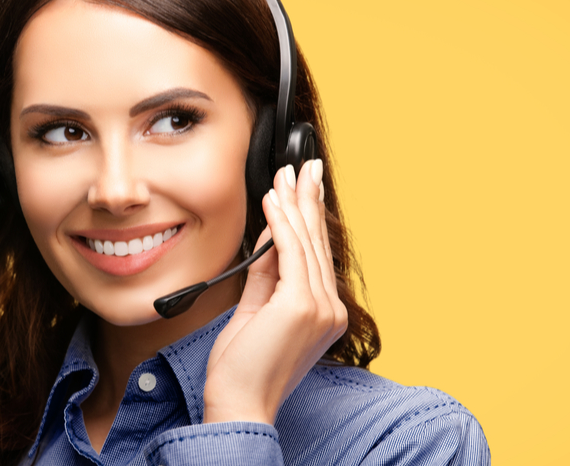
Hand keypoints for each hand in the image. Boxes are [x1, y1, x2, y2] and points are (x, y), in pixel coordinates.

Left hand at [204, 159, 345, 424]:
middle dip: (307, 200)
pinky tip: (273, 201)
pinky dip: (281, 223)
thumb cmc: (243, 371)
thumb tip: (270, 238)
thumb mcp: (256, 313)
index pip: (316, 256)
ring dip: (293, 205)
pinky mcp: (301, 306)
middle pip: (317, 244)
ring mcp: (320, 309)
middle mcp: (330, 310)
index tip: (302, 188)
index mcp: (325, 314)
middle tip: (303, 166)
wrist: (239, 404)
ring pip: (305, 244)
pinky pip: (291, 253)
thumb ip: (266, 276)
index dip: (309, 218)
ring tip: (285, 175)